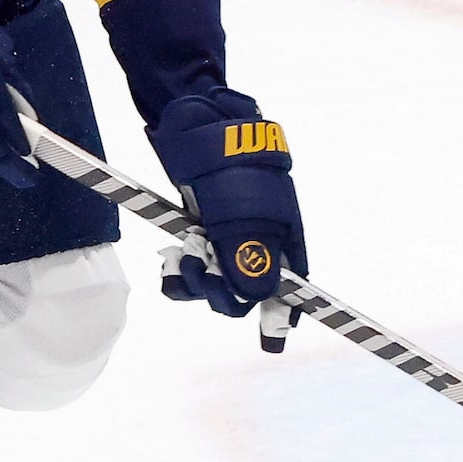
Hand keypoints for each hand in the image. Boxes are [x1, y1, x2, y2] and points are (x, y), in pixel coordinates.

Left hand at [150, 91, 305, 334]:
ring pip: (216, 283)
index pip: (291, 288)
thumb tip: (257, 298)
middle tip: (193, 266)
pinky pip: (193, 269)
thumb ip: (247, 253)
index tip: (273, 342)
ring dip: (193, 280)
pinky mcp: (204, 231)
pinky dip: (180, 270)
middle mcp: (262, 240)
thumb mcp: (238, 208)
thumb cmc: (225, 161)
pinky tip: (170, 257)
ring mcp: (232, 236)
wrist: (195, 119)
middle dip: (217, 289)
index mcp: (283, 235)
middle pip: (246, 292)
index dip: (282, 315)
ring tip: (177, 257)